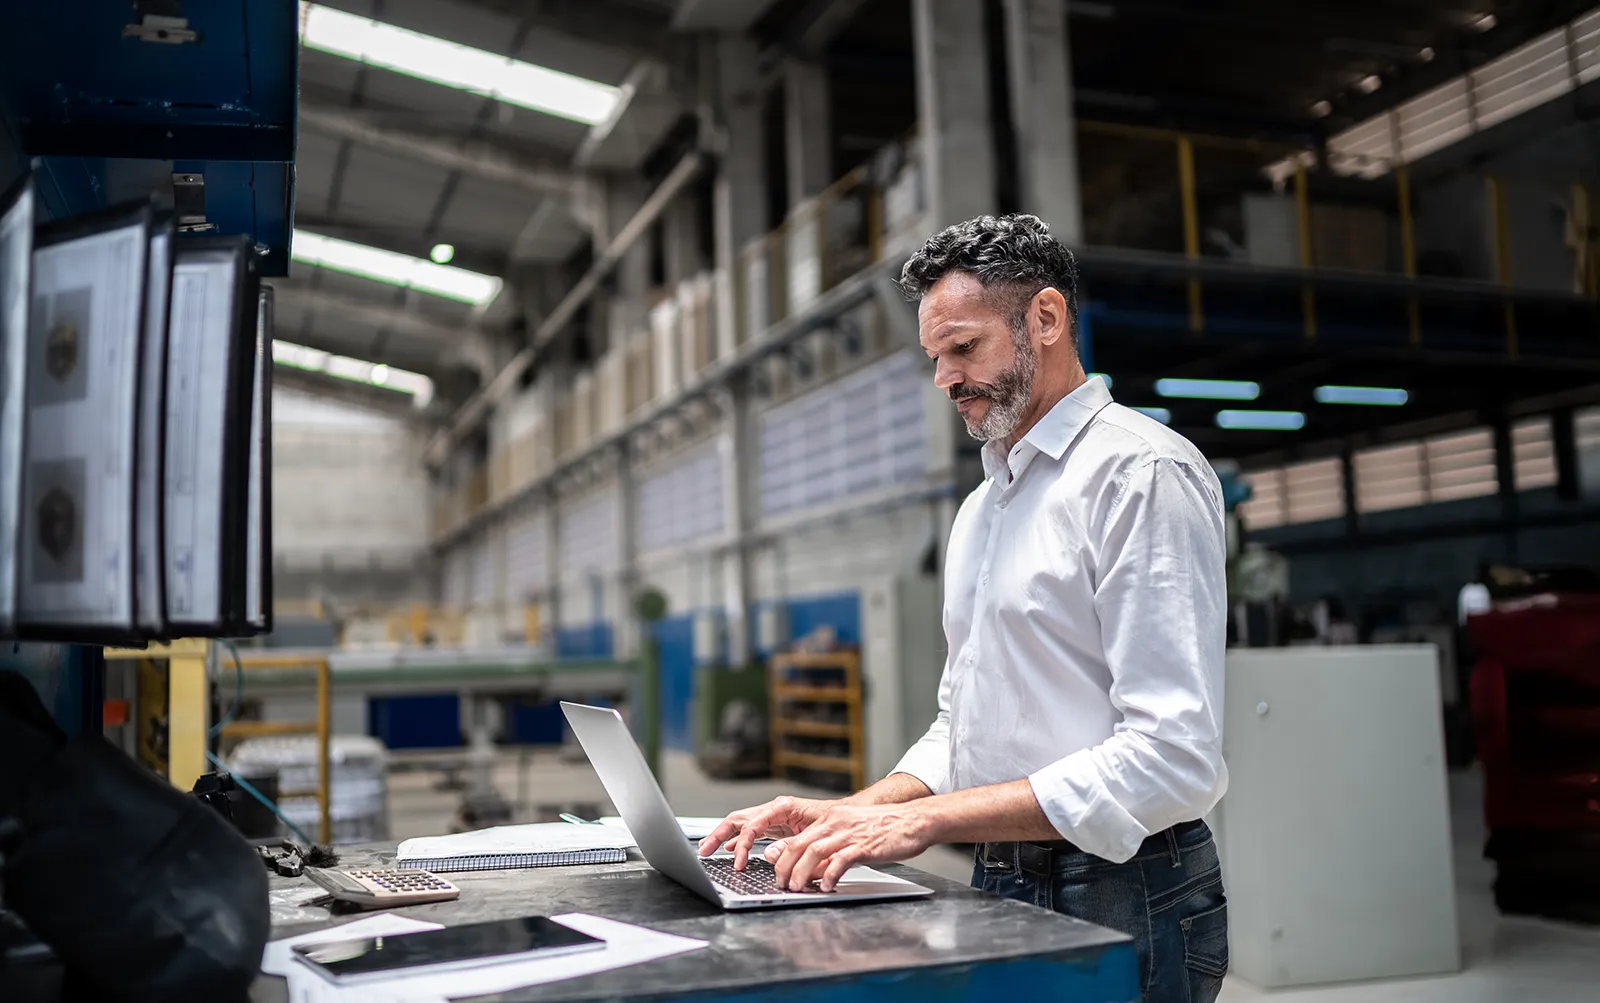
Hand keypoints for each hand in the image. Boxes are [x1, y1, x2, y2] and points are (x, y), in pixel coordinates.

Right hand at [697, 796, 836, 869]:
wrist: (847, 817)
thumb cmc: (834, 821)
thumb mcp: (814, 835)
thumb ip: (791, 845)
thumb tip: (769, 855)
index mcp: (782, 807)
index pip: (752, 824)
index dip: (741, 844)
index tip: (738, 863)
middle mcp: (774, 809)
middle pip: (738, 819)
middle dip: (718, 834)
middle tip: (703, 851)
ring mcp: (773, 817)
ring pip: (740, 823)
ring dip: (723, 836)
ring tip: (707, 849)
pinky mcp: (775, 825)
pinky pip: (750, 831)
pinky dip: (737, 839)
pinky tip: (729, 848)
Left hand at [764, 802, 932, 891]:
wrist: (914, 820)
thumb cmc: (886, 829)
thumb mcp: (853, 834)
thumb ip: (832, 850)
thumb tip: (813, 871)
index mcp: (832, 819)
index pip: (798, 838)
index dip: (783, 857)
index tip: (778, 873)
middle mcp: (837, 823)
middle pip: (800, 845)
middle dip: (786, 867)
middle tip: (782, 885)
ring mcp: (850, 833)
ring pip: (814, 851)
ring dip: (802, 872)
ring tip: (797, 888)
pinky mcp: (865, 845)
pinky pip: (841, 860)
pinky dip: (830, 874)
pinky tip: (827, 886)